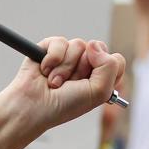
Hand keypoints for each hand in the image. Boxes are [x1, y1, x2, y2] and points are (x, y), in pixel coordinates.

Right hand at [1, 36, 124, 136]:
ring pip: (78, 44)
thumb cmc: (64, 105)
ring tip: (55, 82)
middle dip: (84, 68)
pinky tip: (44, 71)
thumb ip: (109, 66)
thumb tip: (94, 44)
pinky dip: (52, 58)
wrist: (32, 107)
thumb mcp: (98, 92)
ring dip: (65, 68)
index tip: (91, 83)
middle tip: (72, 84)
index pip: (116, 60)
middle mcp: (85, 66)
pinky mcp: (49, 49)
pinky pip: (59, 42)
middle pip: (98, 49)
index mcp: (100, 77)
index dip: (105, 69)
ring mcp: (67, 56)